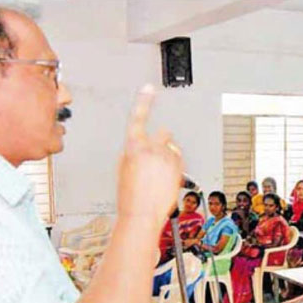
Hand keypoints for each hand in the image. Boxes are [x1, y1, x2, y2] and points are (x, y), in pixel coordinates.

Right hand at [117, 85, 183, 230]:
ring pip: (172, 147)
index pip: (137, 118)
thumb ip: (133, 152)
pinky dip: (175, 164)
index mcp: (133, 146)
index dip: (143, 101)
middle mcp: (152, 148)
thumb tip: (141, 147)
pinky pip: (179, 158)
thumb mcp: (122, 168)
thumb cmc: (129, 196)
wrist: (142, 214)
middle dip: (160, 141)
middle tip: (155, 158)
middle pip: (162, 133)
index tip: (149, 88)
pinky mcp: (179, 167)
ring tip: (158, 175)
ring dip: (167, 155)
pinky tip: (166, 178)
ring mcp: (168, 157)